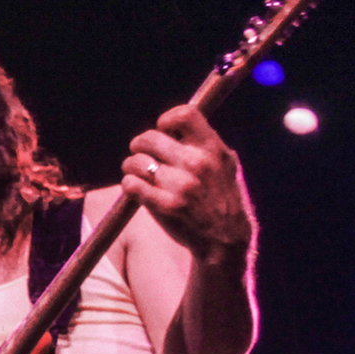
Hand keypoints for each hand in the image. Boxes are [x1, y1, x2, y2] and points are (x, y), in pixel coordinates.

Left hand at [122, 105, 254, 265]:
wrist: (225, 237)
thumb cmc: (219, 196)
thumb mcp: (223, 164)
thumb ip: (202, 144)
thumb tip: (173, 124)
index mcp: (213, 149)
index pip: (185, 115)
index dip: (166, 120)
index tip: (163, 130)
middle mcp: (197, 164)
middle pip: (149, 138)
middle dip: (139, 145)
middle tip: (140, 153)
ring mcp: (181, 185)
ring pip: (135, 162)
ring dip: (131, 167)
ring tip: (138, 174)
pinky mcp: (166, 205)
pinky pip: (131, 185)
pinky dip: (129, 185)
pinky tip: (137, 189)